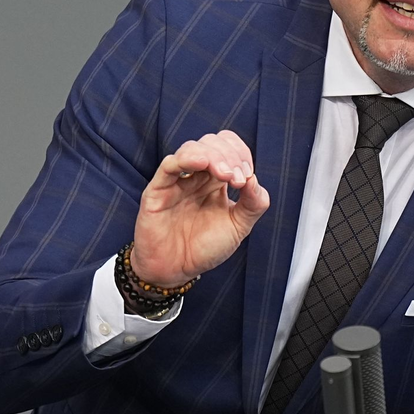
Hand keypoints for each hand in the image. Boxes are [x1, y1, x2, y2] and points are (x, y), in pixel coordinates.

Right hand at [131, 130, 269, 286]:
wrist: (175, 271)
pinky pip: (170, 165)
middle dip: (230, 156)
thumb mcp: (238, 227)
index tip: (246, 177)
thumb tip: (255, 179)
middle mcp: (196, 176)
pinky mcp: (158, 190)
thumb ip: (253, 204)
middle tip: (237, 180)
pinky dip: (187, 158)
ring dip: (214, 156)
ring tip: (226, 175)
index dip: (240, 154)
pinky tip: (202, 164)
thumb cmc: (203, 249)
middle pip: (212, 142)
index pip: (228, 147)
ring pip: (193, 148)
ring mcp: (177, 181)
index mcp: (216, 181)